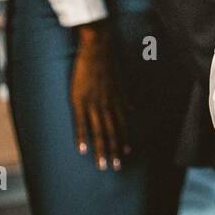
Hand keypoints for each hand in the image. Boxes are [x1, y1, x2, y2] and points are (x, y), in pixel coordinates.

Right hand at [69, 21, 130, 170]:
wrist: (98, 47)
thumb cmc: (110, 62)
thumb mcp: (123, 81)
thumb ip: (127, 98)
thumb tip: (134, 110)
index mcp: (118, 100)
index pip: (122, 125)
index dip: (124, 140)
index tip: (126, 153)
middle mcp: (108, 105)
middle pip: (112, 132)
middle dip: (114, 151)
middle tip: (116, 167)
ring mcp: (93, 103)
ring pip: (99, 132)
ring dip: (101, 150)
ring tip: (102, 165)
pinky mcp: (79, 100)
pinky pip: (81, 123)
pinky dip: (82, 138)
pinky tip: (82, 150)